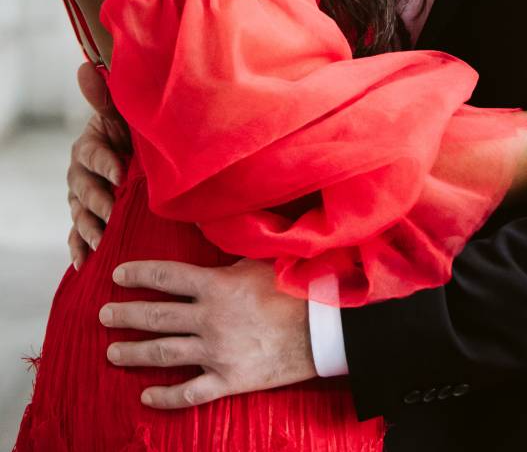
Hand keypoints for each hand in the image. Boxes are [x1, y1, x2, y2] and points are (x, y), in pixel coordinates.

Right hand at [67, 61, 131, 267]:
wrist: (142, 154)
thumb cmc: (134, 131)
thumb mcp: (124, 113)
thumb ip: (105, 96)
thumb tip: (85, 67)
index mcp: (90, 146)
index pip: (93, 155)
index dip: (105, 163)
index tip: (120, 172)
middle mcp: (81, 174)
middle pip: (83, 189)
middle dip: (98, 201)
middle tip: (112, 212)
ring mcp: (83, 199)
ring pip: (80, 214)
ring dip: (89, 229)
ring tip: (101, 242)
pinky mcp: (88, 219)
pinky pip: (78, 236)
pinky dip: (79, 249)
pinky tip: (84, 263)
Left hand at [100, 258, 313, 407]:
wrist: (322, 328)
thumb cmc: (295, 287)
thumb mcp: (259, 260)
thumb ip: (229, 255)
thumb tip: (210, 231)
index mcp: (216, 286)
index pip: (166, 277)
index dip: (138, 275)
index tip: (117, 275)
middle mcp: (210, 319)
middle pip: (157, 317)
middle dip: (126, 314)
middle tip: (103, 315)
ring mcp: (217, 352)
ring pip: (164, 354)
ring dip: (134, 352)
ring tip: (112, 351)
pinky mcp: (229, 380)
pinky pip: (189, 392)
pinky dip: (165, 396)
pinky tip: (147, 395)